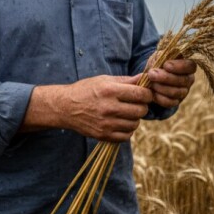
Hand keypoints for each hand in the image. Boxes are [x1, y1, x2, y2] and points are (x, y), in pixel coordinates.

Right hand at [27, 75, 152, 141]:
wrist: (65, 107)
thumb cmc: (86, 90)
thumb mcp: (104, 80)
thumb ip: (126, 80)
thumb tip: (145, 78)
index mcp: (110, 91)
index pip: (141, 94)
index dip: (147, 94)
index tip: (144, 94)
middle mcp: (108, 108)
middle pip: (140, 110)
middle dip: (142, 106)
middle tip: (136, 104)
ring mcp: (106, 124)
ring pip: (135, 124)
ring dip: (134, 118)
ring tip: (127, 113)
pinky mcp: (103, 135)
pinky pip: (126, 136)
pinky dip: (127, 130)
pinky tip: (121, 123)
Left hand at [146, 59, 196, 108]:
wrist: (153, 77)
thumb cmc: (158, 64)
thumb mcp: (159, 56)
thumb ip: (161, 57)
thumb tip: (160, 63)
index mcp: (187, 65)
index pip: (190, 66)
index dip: (179, 67)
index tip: (165, 65)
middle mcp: (189, 79)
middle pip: (183, 80)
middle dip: (165, 77)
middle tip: (151, 74)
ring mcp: (184, 91)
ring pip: (176, 92)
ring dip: (161, 87)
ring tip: (151, 83)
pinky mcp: (176, 101)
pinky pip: (171, 102)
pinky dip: (160, 98)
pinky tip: (152, 92)